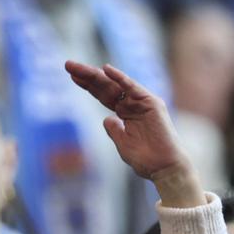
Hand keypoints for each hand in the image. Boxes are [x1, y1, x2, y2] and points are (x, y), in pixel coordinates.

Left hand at [63, 61, 201, 206]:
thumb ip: (114, 130)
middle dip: (87, 76)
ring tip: (77, 67)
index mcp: (125, 114)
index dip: (88, 86)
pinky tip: (106, 69)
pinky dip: (120, 78)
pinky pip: (133, 87)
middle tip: (68, 65)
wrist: (164, 168)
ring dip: (96, 74)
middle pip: (106, 87)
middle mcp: (133, 104)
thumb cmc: (146, 159)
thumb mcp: (122, 144)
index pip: (103, 95)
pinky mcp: (151, 103)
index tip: (72, 77)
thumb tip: (106, 118)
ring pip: (115, 84)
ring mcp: (142, 102)